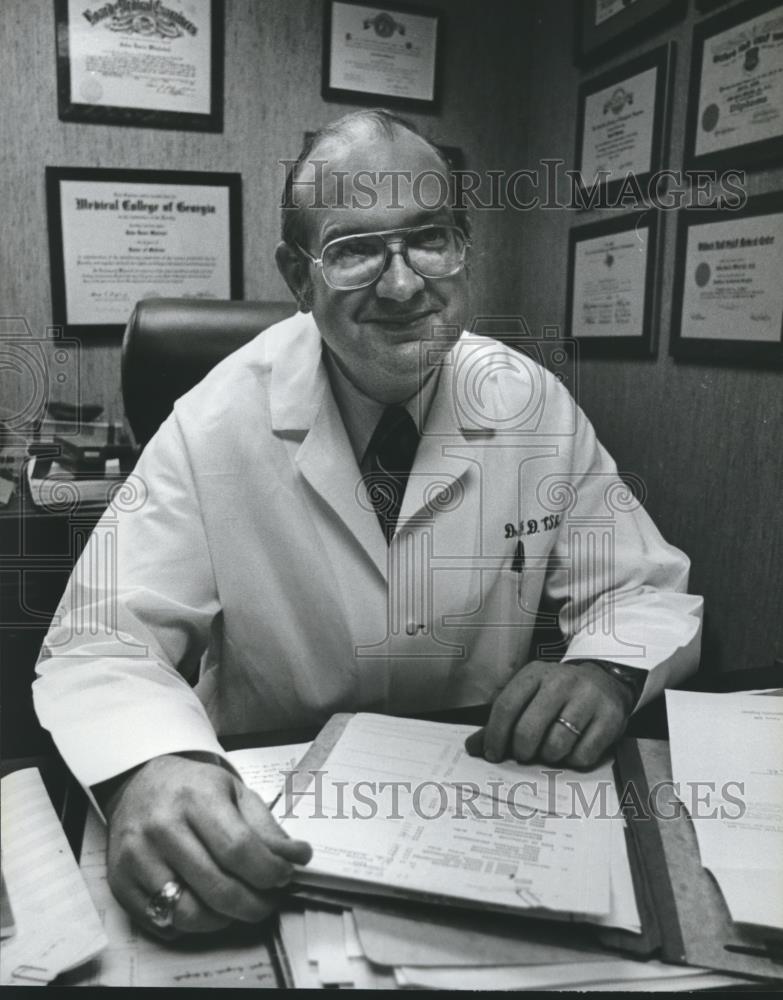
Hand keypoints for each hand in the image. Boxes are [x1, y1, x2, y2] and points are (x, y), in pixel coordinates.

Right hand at [102, 754, 311, 937]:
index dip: (268, 871)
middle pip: (217, 887)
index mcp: (195, 797)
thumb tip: (297, 857)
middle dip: (254, 903)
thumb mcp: (235, 792)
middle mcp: (162, 826)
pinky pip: (162, 923)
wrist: (140, 782)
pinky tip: (205, 906)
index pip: (238, 849)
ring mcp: (136, 857)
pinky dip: (190, 924)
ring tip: (239, 905)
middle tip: (269, 901)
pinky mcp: (120, 882)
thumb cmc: (193, 788)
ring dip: (224, 919)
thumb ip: (266, 828)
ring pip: (189, 913)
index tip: (285, 876)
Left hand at [464, 660, 634, 768]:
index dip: (495, 735)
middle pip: (528, 729)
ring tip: (551, 749)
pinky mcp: (610, 718)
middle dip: (522, 750)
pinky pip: (583, 755)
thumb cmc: (559, 694)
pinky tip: (573, 748)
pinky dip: (573, 760)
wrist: (606, 681)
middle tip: (524, 754)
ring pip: (556, 745)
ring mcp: (588, 699)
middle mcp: (561, 682)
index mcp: (535, 673)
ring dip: (549, 756)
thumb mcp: (529, 696)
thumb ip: (501, 720)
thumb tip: (473, 747)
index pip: (506, 706)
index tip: (492, 753)